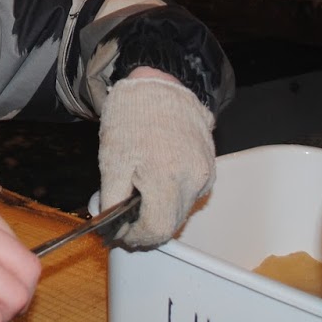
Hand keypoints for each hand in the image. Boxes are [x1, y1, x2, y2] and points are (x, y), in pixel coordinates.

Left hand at [98, 73, 216, 248]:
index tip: (121, 234)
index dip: (135, 237)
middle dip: (147, 227)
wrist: (158, 84)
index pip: (156, 229)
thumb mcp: (112, 161)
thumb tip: (111, 226)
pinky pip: (192, 192)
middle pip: (172, 223)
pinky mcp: (210, 164)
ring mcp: (205, 172)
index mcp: (167, 178)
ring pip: (183, 209)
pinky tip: (156, 180)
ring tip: (139, 195)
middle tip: (125, 221)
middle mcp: (194, 179)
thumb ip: (113, 200)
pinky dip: (173, 195)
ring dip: (161, 212)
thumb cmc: (132, 117)